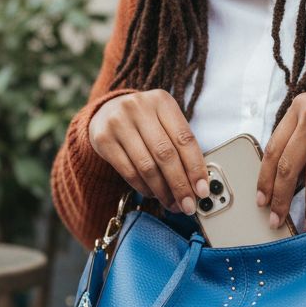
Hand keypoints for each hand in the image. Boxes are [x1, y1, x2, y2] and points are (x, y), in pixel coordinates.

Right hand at [88, 90, 209, 213]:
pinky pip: (129, 172)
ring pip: (147, 166)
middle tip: (188, 205)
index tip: (203, 190)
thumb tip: (198, 184)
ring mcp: (118, 122)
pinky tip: (153, 194)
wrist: (106, 113)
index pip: (184, 139)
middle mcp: (139, 107)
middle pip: (165, 154)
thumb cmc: (144, 122)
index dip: (196, 168)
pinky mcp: (103, 139)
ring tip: (172, 204)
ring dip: (163, 191)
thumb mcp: (164, 122)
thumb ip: (180, 147)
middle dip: (180, 185)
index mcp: (162, 101)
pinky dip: (144, 188)